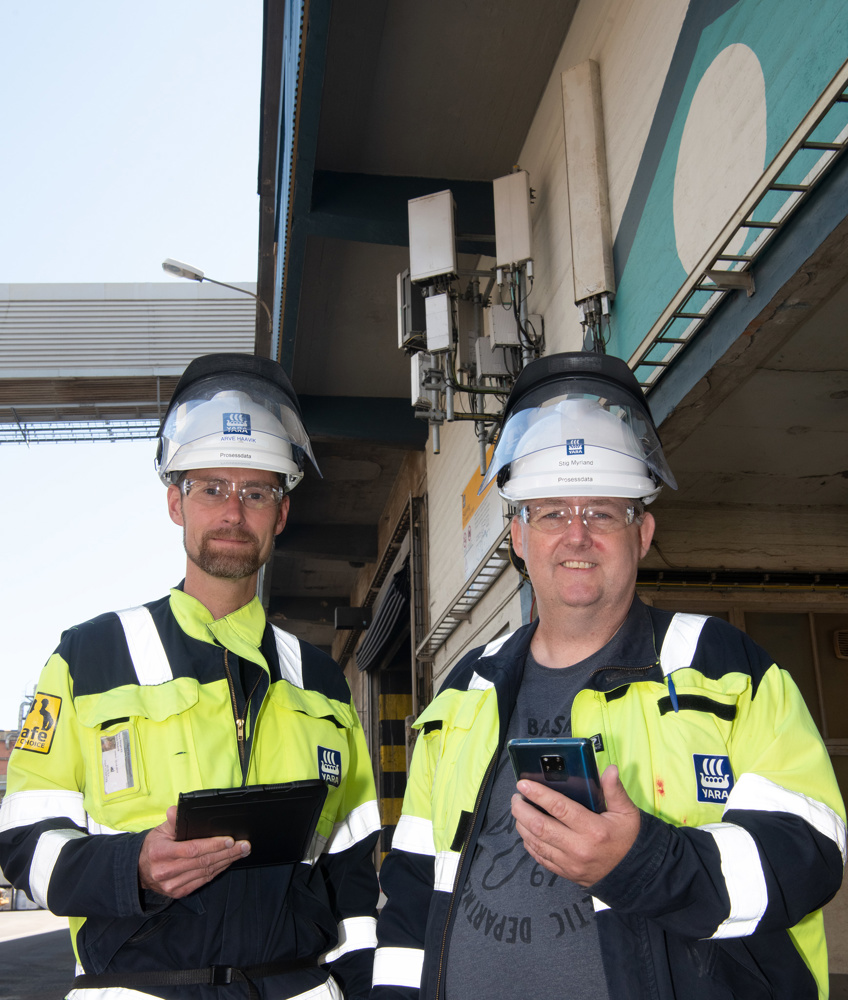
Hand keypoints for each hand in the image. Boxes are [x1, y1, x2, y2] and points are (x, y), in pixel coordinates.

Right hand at [138, 806, 250, 897]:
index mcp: (161, 853)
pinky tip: (227, 862)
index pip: (192, 849)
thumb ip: (172, 821)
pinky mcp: (178, 892)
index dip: (213, 845)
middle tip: (244, 845)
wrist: (139, 871)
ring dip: (226, 862)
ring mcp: (172, 885)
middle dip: (227, 853)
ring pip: (205, 872)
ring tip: (241, 852)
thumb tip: (175, 809)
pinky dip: (218, 871)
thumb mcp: (160, 830)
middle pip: (202, 862)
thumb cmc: (154, 847)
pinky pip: (203, 880)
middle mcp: (165, 871)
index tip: (230, 840)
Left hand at [511, 765, 640, 886]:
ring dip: (522, 825)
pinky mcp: (566, 873)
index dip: (538, 794)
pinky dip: (529, 842)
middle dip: (522, 809)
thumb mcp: (627, 812)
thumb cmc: (629, 839)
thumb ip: (614, 790)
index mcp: (593, 830)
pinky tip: (526, 830)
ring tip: (519, 810)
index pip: (559, 808)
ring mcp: (570, 864)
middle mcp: (578, 848)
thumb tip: (608, 769)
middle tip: (517, 797)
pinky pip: (540, 857)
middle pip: (540, 826)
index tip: (524, 783)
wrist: (635, 874)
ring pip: (536, 842)